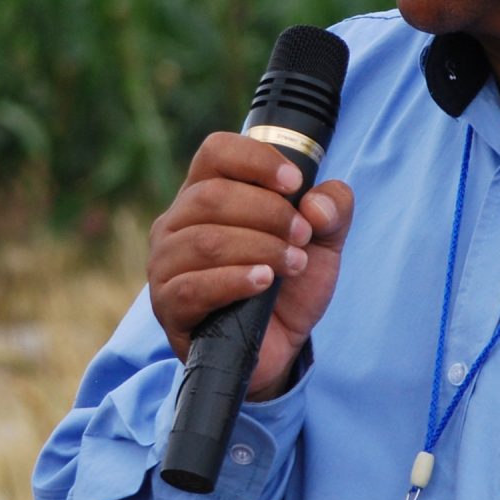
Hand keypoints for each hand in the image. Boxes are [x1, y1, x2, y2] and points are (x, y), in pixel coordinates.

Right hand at [147, 131, 354, 397]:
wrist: (278, 347)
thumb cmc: (289, 284)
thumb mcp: (323, 242)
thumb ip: (333, 210)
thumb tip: (317, 203)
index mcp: (206, 193)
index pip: (216, 152)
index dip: (255, 159)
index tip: (294, 182)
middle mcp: (176, 223)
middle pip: (211, 196)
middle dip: (268, 213)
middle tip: (302, 236)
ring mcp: (166, 264)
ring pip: (204, 241)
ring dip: (259, 248)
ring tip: (293, 264)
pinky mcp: (168, 305)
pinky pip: (194, 286)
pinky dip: (235, 280)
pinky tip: (263, 282)